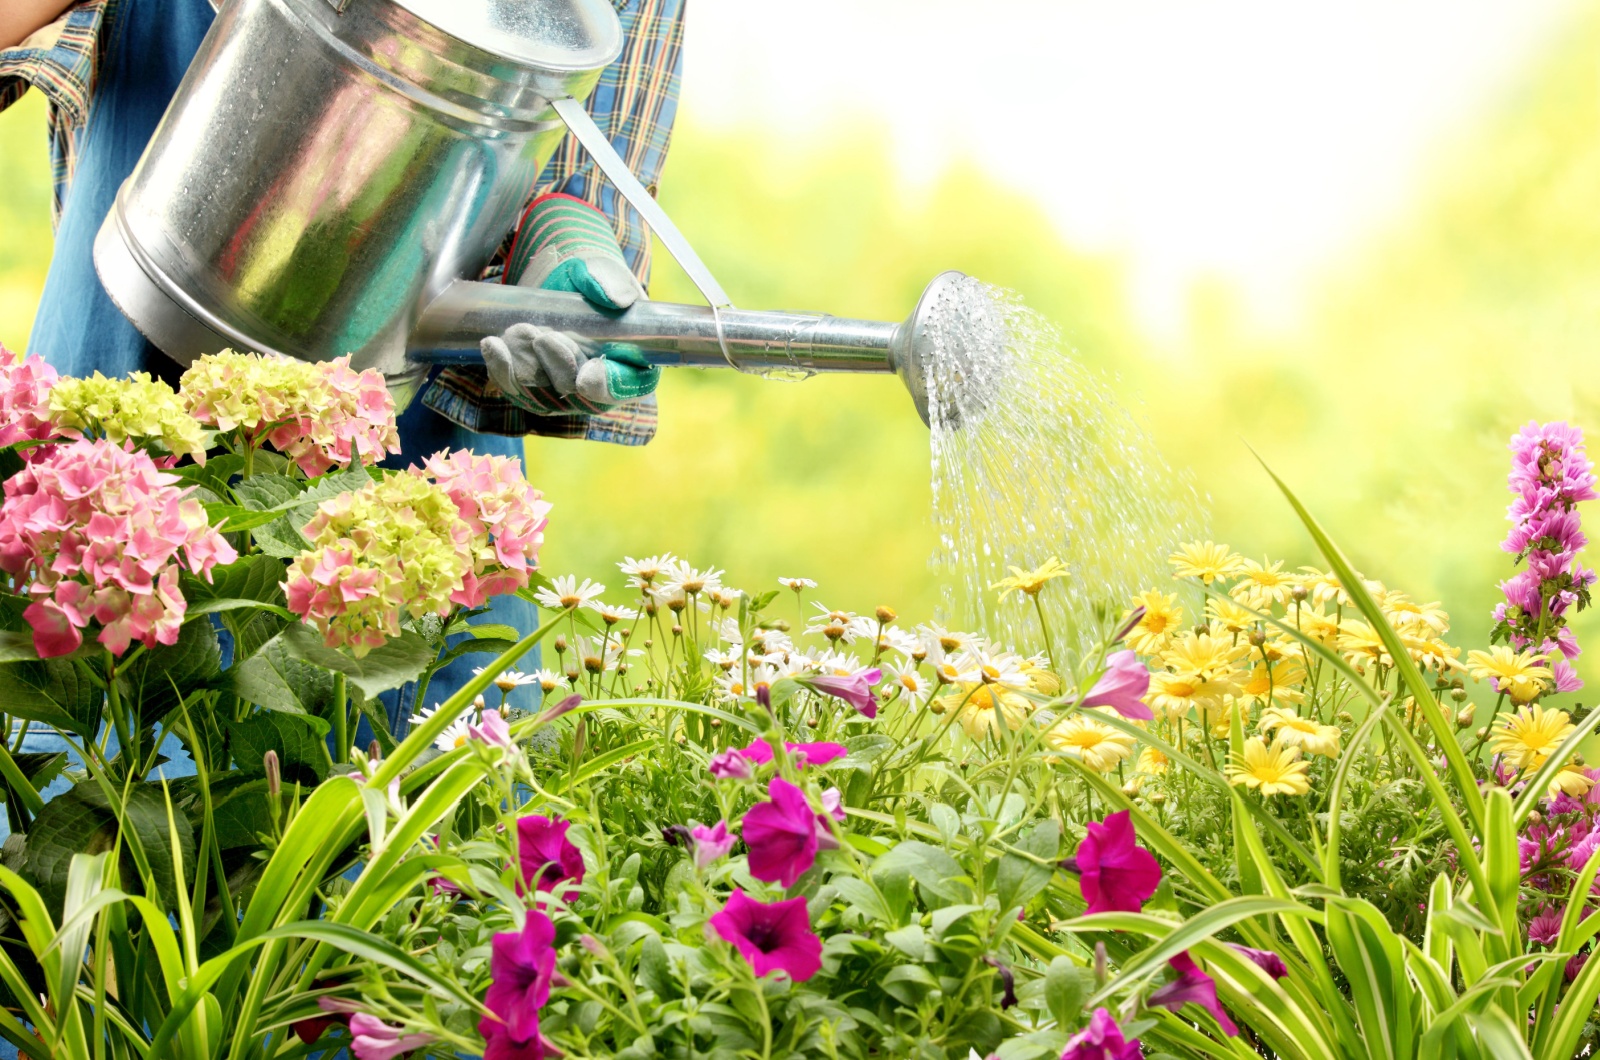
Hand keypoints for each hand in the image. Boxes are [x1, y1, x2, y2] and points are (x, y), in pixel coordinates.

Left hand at [480, 194, 659, 414]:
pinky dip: (503, 369)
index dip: (609, 386)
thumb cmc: (590, 276)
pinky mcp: (533, 384)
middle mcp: (598, 384)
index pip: (627, 386)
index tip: (587, 377)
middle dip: (559, 368)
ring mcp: (564, 387)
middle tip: (543, 337)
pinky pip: (516, 388)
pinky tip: (493, 345)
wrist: (559, 276)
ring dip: (527, 367)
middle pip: (580, 395)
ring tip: (517, 331)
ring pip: (543, 395)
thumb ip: (611, 281)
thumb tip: (616, 299)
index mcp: (632, 362)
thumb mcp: (603, 270)